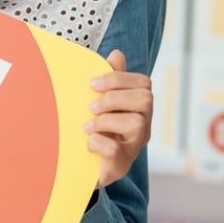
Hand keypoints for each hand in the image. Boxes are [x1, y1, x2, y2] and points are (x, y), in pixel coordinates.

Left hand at [85, 50, 152, 187]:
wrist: (78, 169)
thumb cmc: (91, 132)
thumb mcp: (97, 104)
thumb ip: (109, 82)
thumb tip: (116, 54)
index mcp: (138, 109)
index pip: (143, 84)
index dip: (119, 79)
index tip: (92, 84)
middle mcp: (142, 128)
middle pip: (145, 99)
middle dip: (114, 98)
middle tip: (91, 107)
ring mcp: (133, 148)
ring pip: (136, 123)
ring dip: (106, 120)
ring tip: (87, 127)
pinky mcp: (120, 166)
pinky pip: (114, 149)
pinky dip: (98, 142)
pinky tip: (87, 143)